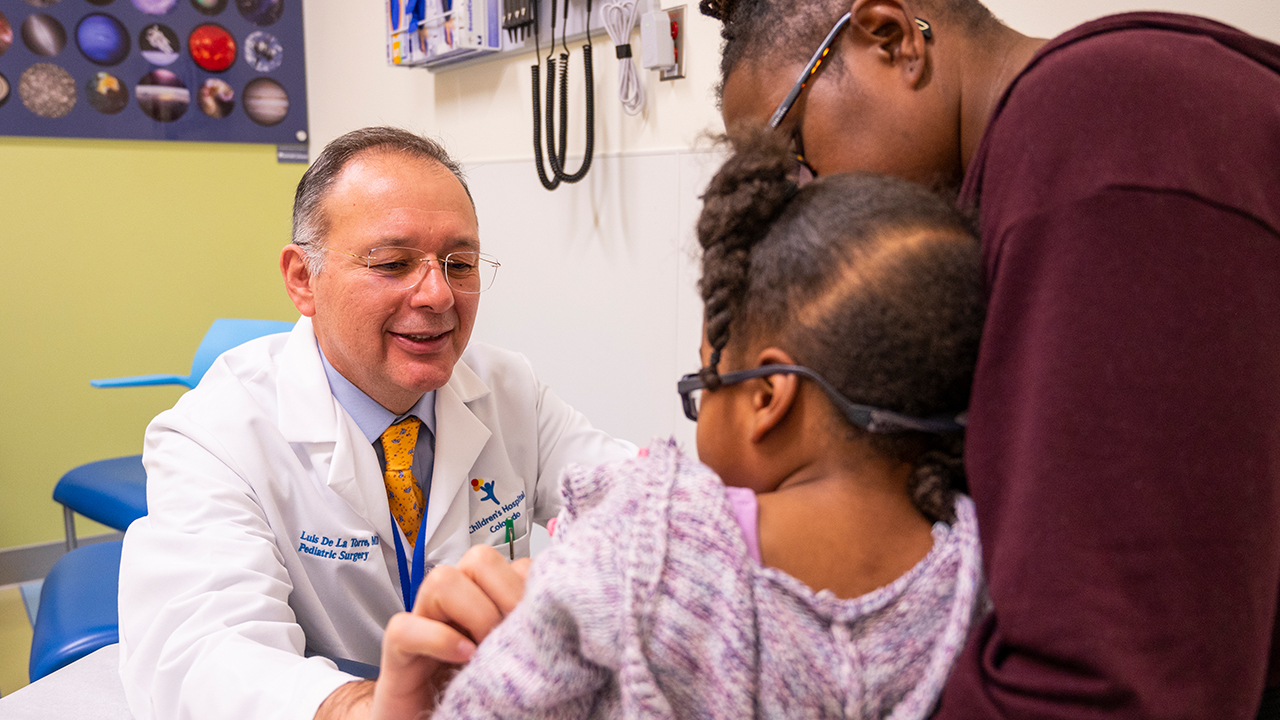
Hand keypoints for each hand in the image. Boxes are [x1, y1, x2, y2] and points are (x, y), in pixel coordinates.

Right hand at [371, 545, 530, 719]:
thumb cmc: (479, 692)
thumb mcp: (514, 657)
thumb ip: (530, 629)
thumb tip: (567, 617)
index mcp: (488, 599)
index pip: (515, 562)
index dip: (531, 587)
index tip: (543, 622)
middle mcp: (456, 603)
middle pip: (479, 559)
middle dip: (503, 593)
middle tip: (512, 634)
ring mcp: (424, 622)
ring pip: (441, 580)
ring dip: (473, 612)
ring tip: (485, 649)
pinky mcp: (399, 652)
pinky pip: (405, 627)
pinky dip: (439, 639)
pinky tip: (464, 659)